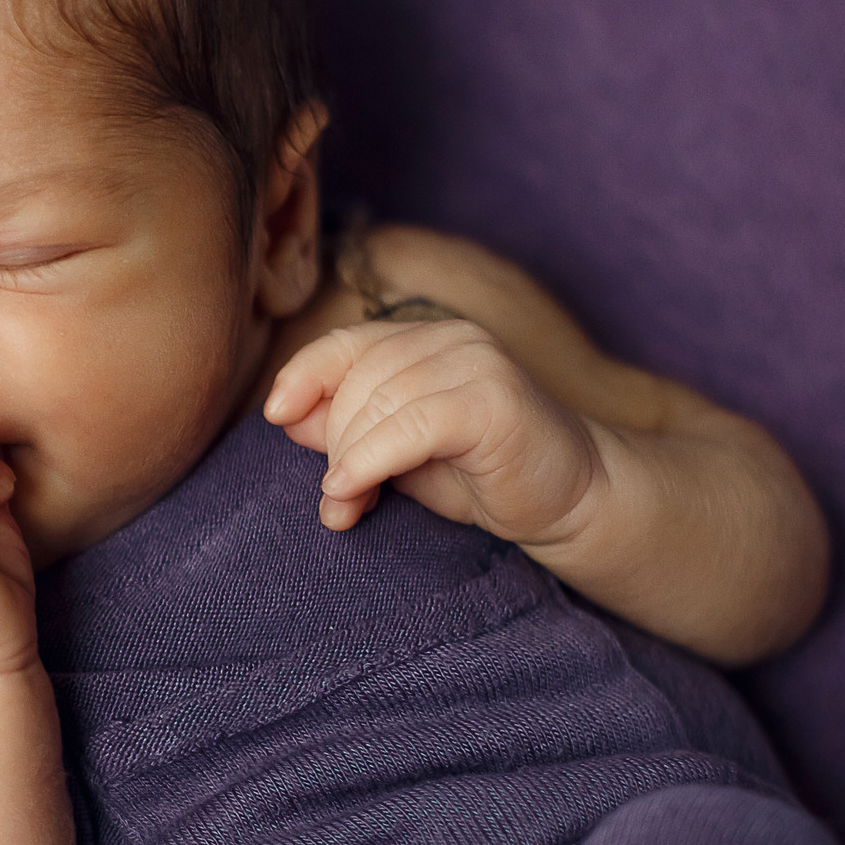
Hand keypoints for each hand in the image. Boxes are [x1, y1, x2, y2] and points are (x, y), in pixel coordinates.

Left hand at [264, 319, 604, 548]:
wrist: (571, 501)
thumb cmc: (481, 476)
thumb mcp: (398, 453)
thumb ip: (347, 430)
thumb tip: (284, 415)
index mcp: (427, 340)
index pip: (347, 345)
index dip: (304, 375)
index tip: (273, 414)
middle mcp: (452, 339)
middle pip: (356, 380)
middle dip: (331, 443)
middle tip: (335, 498)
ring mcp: (478, 363)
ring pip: (377, 404)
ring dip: (348, 462)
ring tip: (347, 505)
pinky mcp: (495, 401)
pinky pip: (409, 427)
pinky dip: (369, 461)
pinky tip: (349, 491)